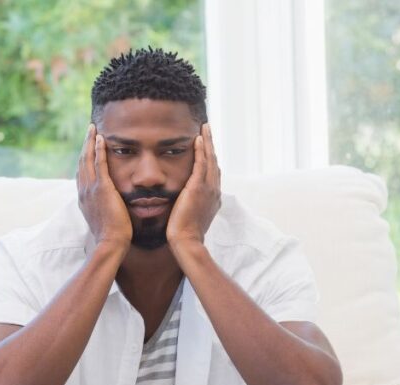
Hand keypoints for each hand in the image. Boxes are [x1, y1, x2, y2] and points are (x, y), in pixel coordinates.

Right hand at [76, 124, 131, 249]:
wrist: (111, 242)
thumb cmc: (111, 234)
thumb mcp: (103, 218)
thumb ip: (103, 206)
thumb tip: (108, 203)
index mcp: (84, 197)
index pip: (81, 172)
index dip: (84, 157)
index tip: (87, 146)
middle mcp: (84, 191)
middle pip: (81, 162)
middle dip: (85, 144)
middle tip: (89, 130)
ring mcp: (91, 189)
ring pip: (87, 159)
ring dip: (90, 142)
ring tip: (93, 129)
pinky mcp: (102, 188)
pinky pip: (99, 164)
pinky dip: (98, 150)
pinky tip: (101, 139)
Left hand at [167, 123, 220, 249]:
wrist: (186, 241)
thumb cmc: (184, 233)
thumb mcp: (191, 215)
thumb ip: (191, 204)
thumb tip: (184, 200)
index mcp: (213, 196)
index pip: (213, 171)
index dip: (210, 157)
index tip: (206, 145)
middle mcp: (215, 190)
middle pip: (214, 161)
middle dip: (211, 144)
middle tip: (208, 129)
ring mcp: (209, 188)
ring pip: (210, 159)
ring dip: (208, 141)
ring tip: (205, 127)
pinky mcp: (198, 187)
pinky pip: (202, 163)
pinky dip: (201, 149)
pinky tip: (198, 138)